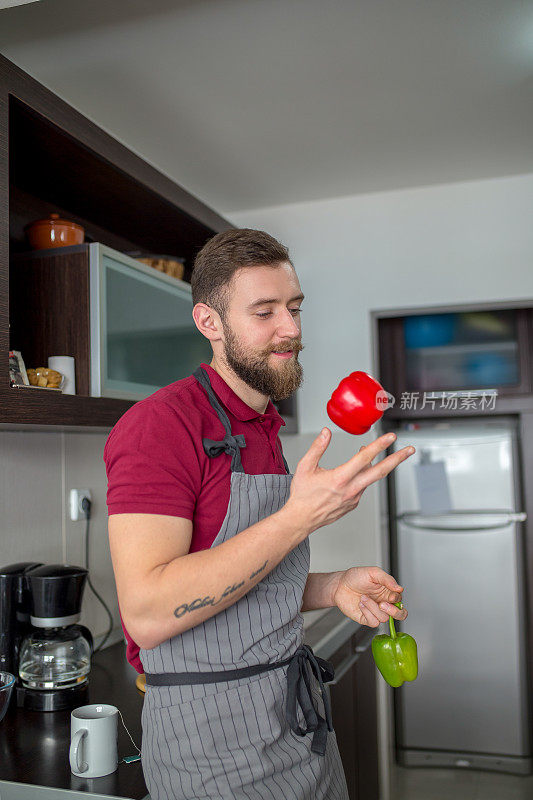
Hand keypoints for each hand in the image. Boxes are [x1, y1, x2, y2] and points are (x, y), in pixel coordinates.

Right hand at [285, 429, 414, 535]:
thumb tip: (326, 433)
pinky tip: (353, 473)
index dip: (379, 445)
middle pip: (380, 471)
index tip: (390, 437)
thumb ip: (317, 447)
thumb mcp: (305, 466)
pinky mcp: (353, 504)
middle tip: (409, 450)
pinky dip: (362, 477)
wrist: (300, 519)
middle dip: (396, 459)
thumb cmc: (302, 495)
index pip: (364, 458)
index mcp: (340, 478)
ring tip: (367, 454)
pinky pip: (362, 487)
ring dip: (373, 465)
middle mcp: (350, 489)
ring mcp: (354, 498)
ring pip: (370, 478)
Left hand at [331, 566, 407, 627]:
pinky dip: (367, 613)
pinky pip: (374, 622)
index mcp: (388, 592)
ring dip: (372, 607)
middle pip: (400, 615)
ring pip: (384, 618)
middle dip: (394, 612)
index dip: (397, 600)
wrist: (339, 585)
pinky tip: (361, 604)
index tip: (390, 595)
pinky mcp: (366, 618)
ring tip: (363, 597)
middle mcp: (384, 603)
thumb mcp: (372, 572)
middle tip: (382, 604)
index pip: (400, 601)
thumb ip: (387, 579)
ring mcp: (375, 612)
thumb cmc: (355, 577)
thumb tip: (399, 588)